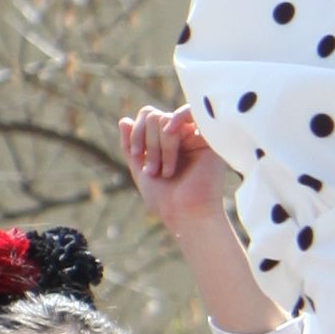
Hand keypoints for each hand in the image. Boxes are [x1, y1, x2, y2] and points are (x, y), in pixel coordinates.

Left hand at [120, 103, 276, 333]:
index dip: (137, 137)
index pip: (144, 118)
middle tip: (154, 171)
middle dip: (144, 143)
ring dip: (156, 148)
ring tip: (166, 171)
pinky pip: (180, 117)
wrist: (192, 219)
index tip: (143, 168)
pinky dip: (168, 138)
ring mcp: (199, 132)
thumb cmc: (169, 205)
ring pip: (161, 116)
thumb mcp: (142, 175)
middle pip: (149, 114)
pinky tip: (174, 161)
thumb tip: (123, 118)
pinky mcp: (211, 136)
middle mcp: (185, 133)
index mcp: (170, 141)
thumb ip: (132, 147)